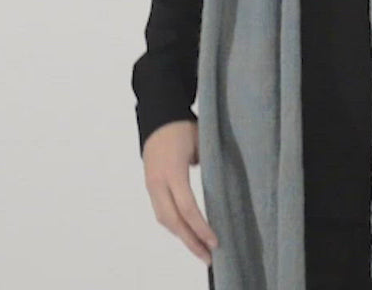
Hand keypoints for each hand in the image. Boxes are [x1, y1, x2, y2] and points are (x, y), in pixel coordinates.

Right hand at [142, 119, 218, 264]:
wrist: (158, 114)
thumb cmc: (184, 126)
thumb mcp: (202, 141)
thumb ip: (210, 164)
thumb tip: (220, 187)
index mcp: (173, 171)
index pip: (187, 206)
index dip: (200, 227)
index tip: (215, 242)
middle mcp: (158, 182)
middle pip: (172, 220)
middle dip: (190, 241)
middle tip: (208, 257)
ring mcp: (151, 185)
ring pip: (164, 219)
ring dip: (181, 236)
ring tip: (199, 250)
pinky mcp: (150, 185)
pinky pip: (161, 211)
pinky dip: (174, 225)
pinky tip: (187, 233)